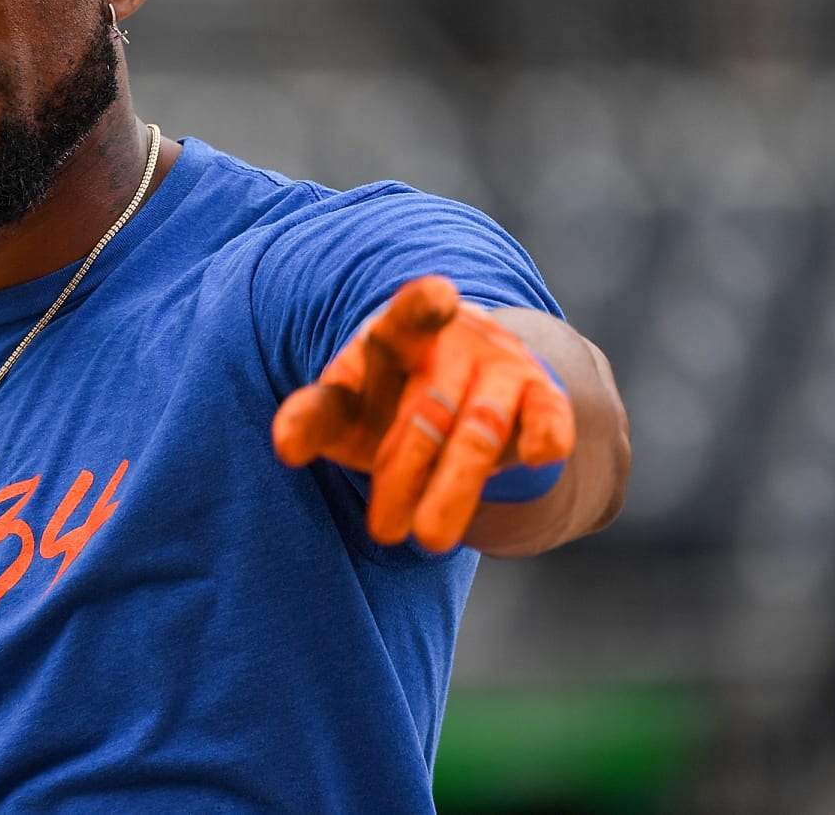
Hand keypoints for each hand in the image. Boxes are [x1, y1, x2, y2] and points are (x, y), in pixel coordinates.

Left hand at [271, 275, 574, 552]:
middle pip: (429, 408)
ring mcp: (501, 369)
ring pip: (479, 428)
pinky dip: (547, 435)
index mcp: (398, 336)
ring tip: (428, 540)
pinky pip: (549, 416)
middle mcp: (455, 344)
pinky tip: (538, 456)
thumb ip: (317, 417)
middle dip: (404, 469)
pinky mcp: (541, 398)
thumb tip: (285, 444)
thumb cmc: (385, 401)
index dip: (422, 308)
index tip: (438, 294)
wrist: (459, 388)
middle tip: (383, 531)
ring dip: (455, 484)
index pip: (407, 320)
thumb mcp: (348, 407)